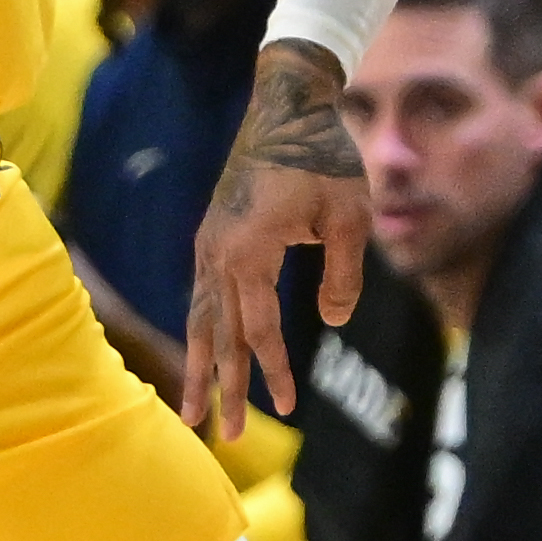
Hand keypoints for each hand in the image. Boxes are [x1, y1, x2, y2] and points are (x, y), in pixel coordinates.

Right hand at [181, 39, 367, 438]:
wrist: (287, 103)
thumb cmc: (325, 157)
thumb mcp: (350, 216)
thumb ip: (343, 274)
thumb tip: (332, 321)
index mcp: (249, 252)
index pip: (258, 331)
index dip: (273, 371)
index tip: (287, 408)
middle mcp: (218, 252)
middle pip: (219, 336)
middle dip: (223, 388)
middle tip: (226, 437)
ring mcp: (209, 242)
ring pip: (199, 318)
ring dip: (198, 367)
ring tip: (191, 412)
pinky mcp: (212, 233)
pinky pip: (200, 294)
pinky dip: (199, 330)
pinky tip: (201, 352)